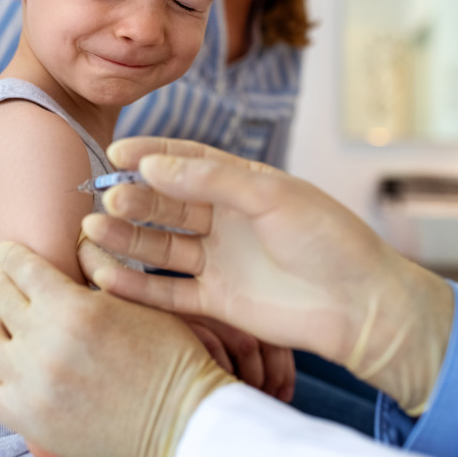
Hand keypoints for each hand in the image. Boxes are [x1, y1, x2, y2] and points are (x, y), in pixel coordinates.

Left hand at [0, 241, 235, 456]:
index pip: (24, 269)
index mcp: (75, 309)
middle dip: (4, 281)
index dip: (13, 254)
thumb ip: (102, 269)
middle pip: (4, 299)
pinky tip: (2, 358)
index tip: (8, 250)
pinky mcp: (30, 419)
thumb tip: (77, 242)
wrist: (183, 421)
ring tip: (8, 319)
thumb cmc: (170, 356)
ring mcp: (33, 385)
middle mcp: (46, 344)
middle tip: (5, 276)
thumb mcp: (140, 301)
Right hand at [79, 136, 453, 413]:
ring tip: (93, 230)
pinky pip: (168, 290)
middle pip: (165, 204)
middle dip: (134, 199)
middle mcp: (221, 219)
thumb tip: (151, 164)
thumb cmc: (327, 238)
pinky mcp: (215, 300)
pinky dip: (137, 284)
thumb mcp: (271, 194)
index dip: (149, 154)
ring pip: (159, 245)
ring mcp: (216, 260)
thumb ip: (210, 178)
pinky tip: (107, 273)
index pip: (184, 161)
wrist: (364, 306)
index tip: (116, 151)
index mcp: (238, 185)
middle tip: (107, 197)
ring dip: (126, 238)